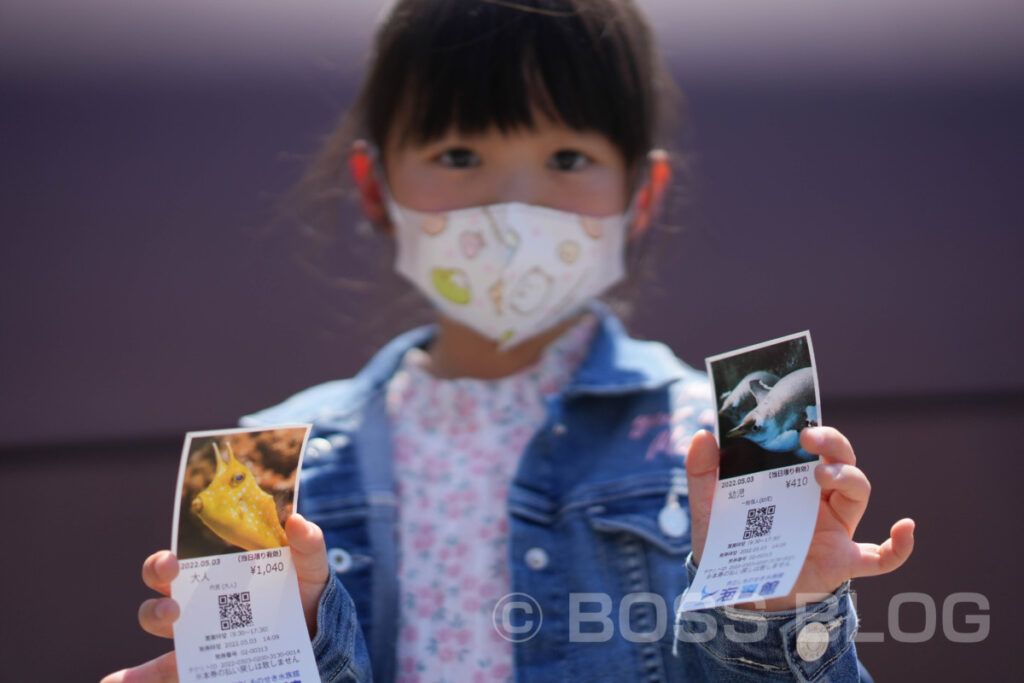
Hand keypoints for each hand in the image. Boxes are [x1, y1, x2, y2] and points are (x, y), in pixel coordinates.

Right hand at [101, 514, 328, 682]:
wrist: (321, 636)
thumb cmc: (305, 595)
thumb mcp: (311, 568)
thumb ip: (307, 545)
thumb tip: (296, 520)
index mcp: (214, 576)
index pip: (174, 567)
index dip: (163, 564)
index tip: (172, 564)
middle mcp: (198, 606)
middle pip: (159, 602)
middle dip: (157, 604)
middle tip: (174, 608)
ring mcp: (199, 639)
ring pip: (160, 641)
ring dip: (154, 640)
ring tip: (170, 633)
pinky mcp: (203, 668)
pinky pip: (163, 675)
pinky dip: (134, 679)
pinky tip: (115, 682)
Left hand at [686, 426, 914, 610]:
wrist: (734, 596)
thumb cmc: (728, 546)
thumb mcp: (708, 508)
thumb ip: (701, 472)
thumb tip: (703, 433)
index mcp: (790, 482)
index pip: (813, 447)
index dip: (815, 429)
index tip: (799, 420)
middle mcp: (817, 501)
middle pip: (841, 461)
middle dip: (833, 444)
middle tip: (809, 438)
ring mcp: (834, 530)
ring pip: (858, 492)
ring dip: (848, 477)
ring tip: (822, 475)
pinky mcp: (842, 562)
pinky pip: (882, 557)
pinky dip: (900, 546)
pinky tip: (905, 528)